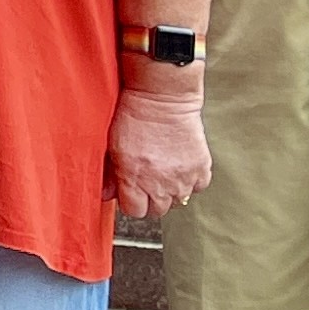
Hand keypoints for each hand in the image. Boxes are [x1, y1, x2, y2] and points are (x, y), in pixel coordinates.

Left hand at [108, 82, 212, 217]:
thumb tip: (106, 194)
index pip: (134, 211)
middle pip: (157, 211)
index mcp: (135, 180)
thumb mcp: (112, 145)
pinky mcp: (201, 169)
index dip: (131, 201)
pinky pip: (197, 187)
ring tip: (163, 170)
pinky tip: (180, 166)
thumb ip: (109, 174)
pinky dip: (190, 181)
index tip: (130, 191)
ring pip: (178, 201)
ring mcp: (183, 179)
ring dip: (170, 190)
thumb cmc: (133, 117)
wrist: (163, 97)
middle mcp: (161, 184)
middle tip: (147, 180)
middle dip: (150, 198)